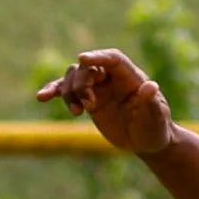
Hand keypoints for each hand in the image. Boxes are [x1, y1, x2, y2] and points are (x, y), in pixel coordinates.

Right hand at [35, 49, 174, 154]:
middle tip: (88, 106)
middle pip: (88, 68)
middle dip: (82, 83)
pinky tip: (42, 97)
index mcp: (130, 76)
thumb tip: (151, 86)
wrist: (146, 141)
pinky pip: (66, 91)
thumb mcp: (156, 118)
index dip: (98, 56)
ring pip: (74, 76)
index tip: (83, 58)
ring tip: (77, 112)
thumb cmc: (156, 128)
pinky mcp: (87, 99)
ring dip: (69, 91)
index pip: (113, 59)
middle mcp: (112, 78)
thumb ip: (151, 102)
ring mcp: (97, 87)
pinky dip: (54, 92)